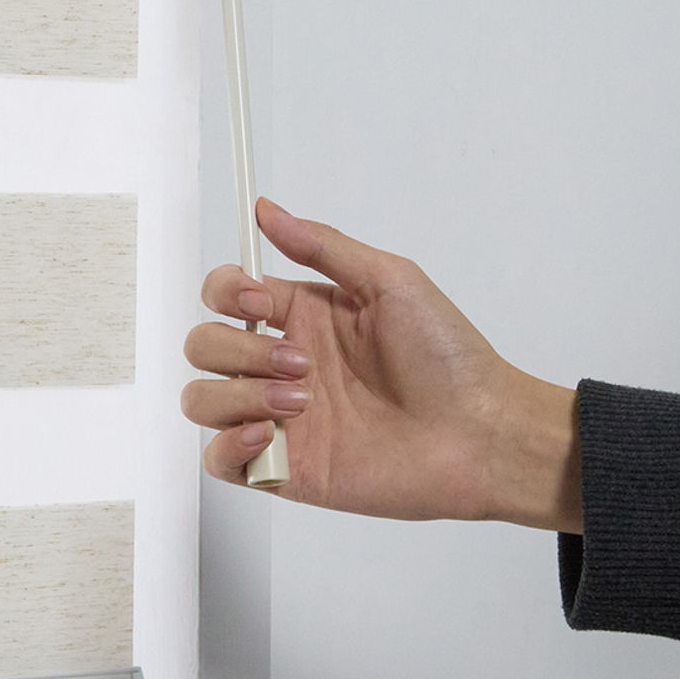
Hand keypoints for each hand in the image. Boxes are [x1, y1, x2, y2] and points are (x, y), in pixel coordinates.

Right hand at [181, 198, 581, 530]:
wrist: (479, 434)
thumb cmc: (448, 358)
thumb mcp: (389, 281)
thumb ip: (322, 245)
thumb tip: (266, 209)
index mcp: (299, 317)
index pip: (222, 295)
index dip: (227, 294)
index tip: (263, 303)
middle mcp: (278, 365)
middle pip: (202, 346)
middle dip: (238, 349)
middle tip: (302, 363)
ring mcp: (277, 418)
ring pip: (200, 400)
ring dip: (237, 395)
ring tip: (299, 402)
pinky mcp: (283, 470)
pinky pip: (218, 461)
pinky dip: (229, 446)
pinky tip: (270, 435)